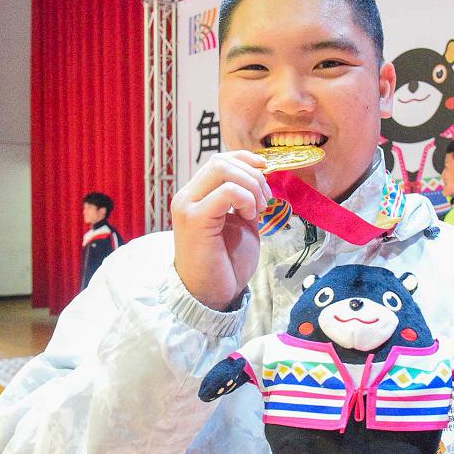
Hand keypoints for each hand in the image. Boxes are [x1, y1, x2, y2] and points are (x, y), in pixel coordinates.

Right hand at [171, 150, 270, 309]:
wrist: (212, 294)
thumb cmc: (226, 262)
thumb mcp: (241, 222)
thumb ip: (245, 200)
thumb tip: (262, 178)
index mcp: (197, 195)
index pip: (219, 160)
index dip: (245, 159)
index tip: (267, 168)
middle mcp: (187, 197)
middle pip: (220, 161)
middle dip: (252, 175)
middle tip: (266, 201)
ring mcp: (188, 207)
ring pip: (222, 170)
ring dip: (251, 186)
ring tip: (259, 210)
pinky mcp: (195, 220)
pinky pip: (226, 192)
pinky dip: (245, 199)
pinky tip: (250, 217)